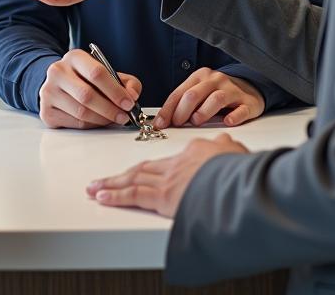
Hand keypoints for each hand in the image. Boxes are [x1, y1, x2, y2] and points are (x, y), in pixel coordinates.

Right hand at [39, 49, 142, 129]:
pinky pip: (74, 124)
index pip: (97, 73)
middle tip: (123, 116)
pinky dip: (91, 126)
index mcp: (74, 57)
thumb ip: (127, 82)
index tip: (129, 103)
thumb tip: (132, 95)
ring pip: (81, 112)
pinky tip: (97, 121)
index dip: (115, 90)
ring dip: (102, 120)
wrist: (60, 84)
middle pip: (87, 95)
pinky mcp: (46, 111)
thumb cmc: (88, 80)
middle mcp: (57, 71)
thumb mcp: (108, 73)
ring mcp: (48, 92)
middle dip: (110, 109)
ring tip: (113, 120)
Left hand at [86, 134, 248, 216]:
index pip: (163, 163)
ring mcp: (168, 180)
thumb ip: (225, 146)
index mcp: (190, 154)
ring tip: (94, 189)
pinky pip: (134, 194)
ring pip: (132, 180)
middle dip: (119, 176)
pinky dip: (116, 195)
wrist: (238, 178)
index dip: (146, 169)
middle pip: (141, 169)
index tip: (134, 174)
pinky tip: (102, 197)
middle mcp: (174, 164)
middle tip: (99, 181)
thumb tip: (224, 138)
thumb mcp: (234, 152)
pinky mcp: (164, 196)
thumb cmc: (240, 169)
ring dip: (111, 185)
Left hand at [155, 69, 263, 127]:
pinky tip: (227, 122)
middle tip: (177, 124)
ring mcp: (232, 90)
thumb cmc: (219, 92)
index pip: (179, 93)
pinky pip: (241, 109)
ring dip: (203, 112)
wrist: (250, 87)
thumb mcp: (200, 92)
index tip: (160, 123)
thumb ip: (185, 103)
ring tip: (196, 122)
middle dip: (181, 111)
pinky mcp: (248, 102)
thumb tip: (164, 121)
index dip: (168, 109)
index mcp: (200, 77)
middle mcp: (215, 80)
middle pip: (194, 94)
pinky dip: (234, 116)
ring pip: (215, 99)